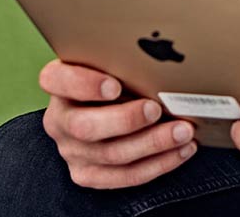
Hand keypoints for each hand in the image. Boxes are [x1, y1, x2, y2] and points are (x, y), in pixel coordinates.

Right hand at [38, 59, 198, 189]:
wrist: (105, 108)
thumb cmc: (114, 77)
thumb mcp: (110, 63)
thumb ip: (122, 63)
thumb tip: (161, 64)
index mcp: (57, 84)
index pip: (56, 80)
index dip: (84, 84)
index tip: (114, 85)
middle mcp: (59, 121)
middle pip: (84, 127)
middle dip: (126, 120)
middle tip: (156, 109)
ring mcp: (71, 151)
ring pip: (111, 155)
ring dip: (153, 143)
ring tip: (183, 131)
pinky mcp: (87, 175)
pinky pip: (125, 176)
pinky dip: (159, 163)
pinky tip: (181, 150)